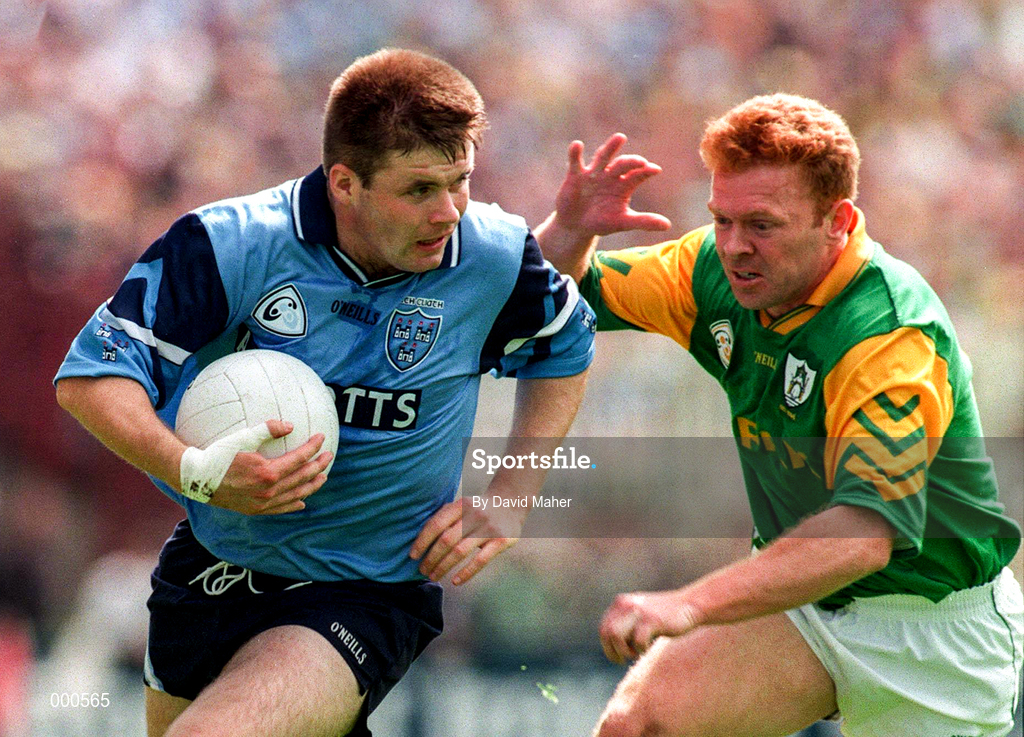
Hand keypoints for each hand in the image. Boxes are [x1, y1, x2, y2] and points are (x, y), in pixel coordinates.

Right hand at [208, 420, 331, 514]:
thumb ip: (267, 430)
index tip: (321, 438)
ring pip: (295, 495)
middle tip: (329, 456)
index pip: (299, 459)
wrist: (197, 478)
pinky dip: (293, 504)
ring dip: (311, 485)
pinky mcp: (255, 510)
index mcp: (267, 472)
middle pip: (301, 478)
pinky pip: (280, 509)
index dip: (312, 447)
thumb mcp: (242, 437)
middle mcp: (268, 491)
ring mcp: (262, 503)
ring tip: (322, 477)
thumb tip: (290, 425)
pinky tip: (302, 501)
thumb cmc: (218, 455)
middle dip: (318, 466)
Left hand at [409, 497, 523, 585]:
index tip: (413, 556)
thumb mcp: (460, 506)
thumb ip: (443, 519)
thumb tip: (418, 542)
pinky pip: (480, 560)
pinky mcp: (501, 541)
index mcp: (460, 505)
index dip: (422, 541)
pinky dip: (466, 573)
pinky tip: (455, 581)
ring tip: (433, 576)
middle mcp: (474, 515)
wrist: (510, 503)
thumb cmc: (476, 510)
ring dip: (443, 567)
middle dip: (431, 558)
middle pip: (446, 540)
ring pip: (460, 552)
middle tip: (422, 571)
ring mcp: (488, 528)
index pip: (436, 524)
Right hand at [553, 133, 671, 237]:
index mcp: (624, 184)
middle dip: (631, 162)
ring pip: (603, 157)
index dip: (646, 171)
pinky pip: (576, 161)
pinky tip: (577, 145)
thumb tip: (668, 226)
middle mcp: (611, 175)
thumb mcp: (622, 222)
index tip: (655, 170)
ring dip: (611, 147)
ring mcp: (594, 173)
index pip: (638, 175)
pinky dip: (575, 153)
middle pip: (623, 164)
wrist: (576, 226)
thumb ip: (644, 221)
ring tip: (620, 138)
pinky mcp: (576, 175)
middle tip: (640, 161)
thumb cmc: (601, 221)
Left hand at [599, 589, 701, 663]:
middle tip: (623, 661)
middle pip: (607, 633)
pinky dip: (642, 649)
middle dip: (613, 652)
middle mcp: (626, 604)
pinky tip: (649, 647)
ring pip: (617, 636)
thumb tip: (609, 648)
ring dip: (624, 651)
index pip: (603, 628)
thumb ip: (624, 625)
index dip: (607, 647)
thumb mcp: (639, 616)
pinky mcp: (652, 620)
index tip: (617, 657)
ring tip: (636, 653)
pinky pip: (638, 641)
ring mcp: (639, 611)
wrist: (689, 605)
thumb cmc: (663, 616)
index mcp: (620, 602)